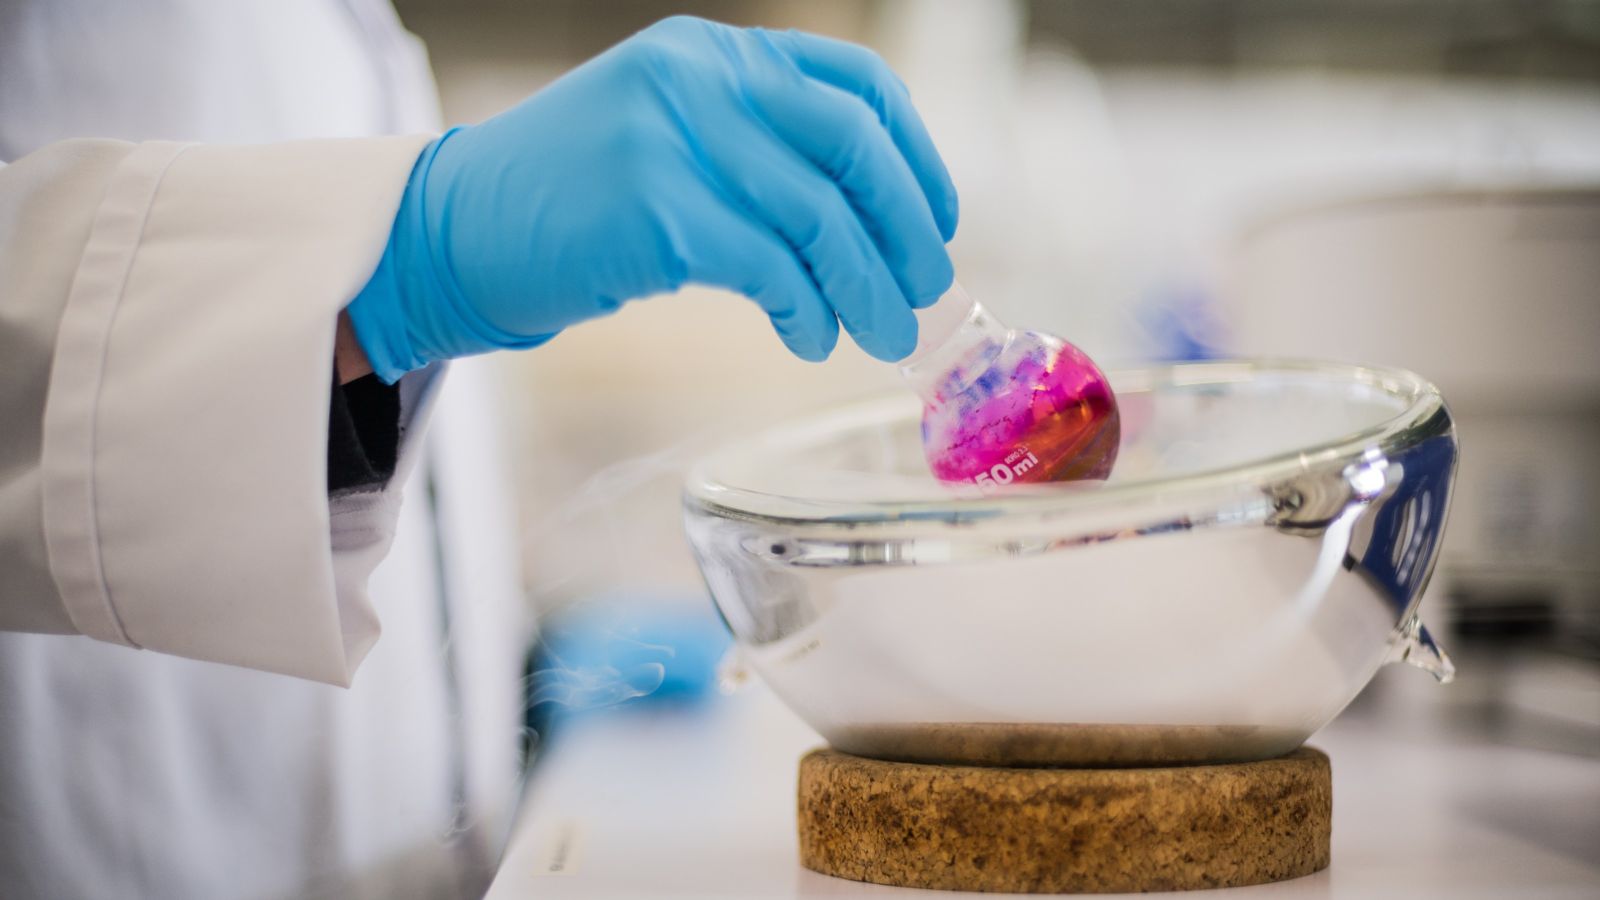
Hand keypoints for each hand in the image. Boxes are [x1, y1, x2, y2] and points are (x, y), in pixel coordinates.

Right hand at [347, 15, 957, 380]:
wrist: (453, 231)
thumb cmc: (571, 202)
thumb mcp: (669, 138)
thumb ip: (755, 152)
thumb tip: (871, 222)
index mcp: (715, 54)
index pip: (857, 86)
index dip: (917, 160)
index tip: (938, 224)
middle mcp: (701, 78)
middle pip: (853, 147)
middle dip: (907, 230)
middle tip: (926, 293)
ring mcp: (675, 137)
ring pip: (820, 216)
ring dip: (868, 288)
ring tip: (884, 336)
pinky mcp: (655, 210)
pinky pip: (770, 268)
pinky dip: (806, 311)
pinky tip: (809, 339)